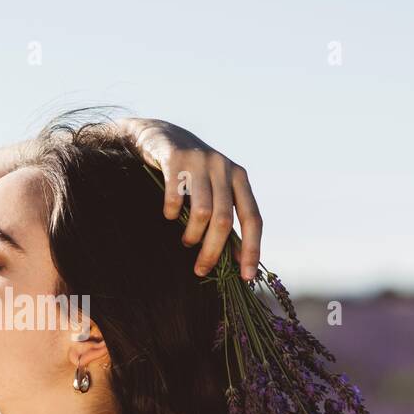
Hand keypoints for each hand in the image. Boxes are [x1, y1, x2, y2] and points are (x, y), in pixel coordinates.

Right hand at [118, 117, 262, 280]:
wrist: (159, 136)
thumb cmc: (190, 173)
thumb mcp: (214, 188)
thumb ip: (227, 215)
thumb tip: (240, 258)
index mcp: (240, 177)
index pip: (253, 218)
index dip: (252, 249)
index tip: (246, 277)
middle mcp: (224, 167)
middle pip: (225, 221)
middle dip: (213, 251)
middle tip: (201, 270)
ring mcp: (200, 161)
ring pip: (202, 212)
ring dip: (192, 235)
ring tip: (186, 241)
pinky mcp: (176, 159)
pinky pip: (176, 197)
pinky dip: (171, 213)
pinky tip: (168, 215)